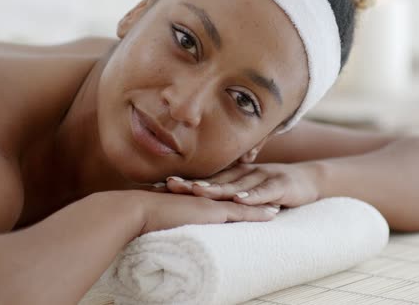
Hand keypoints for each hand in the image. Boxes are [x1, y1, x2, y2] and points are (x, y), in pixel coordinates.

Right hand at [138, 190, 279, 234]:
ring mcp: (212, 202)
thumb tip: (164, 223)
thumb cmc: (145, 214)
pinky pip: (243, 212)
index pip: (219, 196)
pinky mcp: (216, 211)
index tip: (245, 197)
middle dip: (252, 198)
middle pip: (235, 196)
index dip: (234, 196)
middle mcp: (207, 197)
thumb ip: (168, 216)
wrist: (141, 209)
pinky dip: (259, 213)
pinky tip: (273, 214)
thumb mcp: (161, 215)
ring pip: (243, 203)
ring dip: (261, 205)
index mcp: (195, 198)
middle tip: (269, 199)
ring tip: (277, 206)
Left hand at [164, 162, 321, 208]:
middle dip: (191, 184)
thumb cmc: (270, 187)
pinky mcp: (279, 186)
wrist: (307, 178)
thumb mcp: (247, 189)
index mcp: (234, 177)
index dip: (184, 183)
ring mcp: (261, 178)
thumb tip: (197, 202)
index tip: (159, 186)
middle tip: (169, 185)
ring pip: (236, 185)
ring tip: (197, 192)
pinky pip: (264, 192)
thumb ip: (226, 193)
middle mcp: (244, 175)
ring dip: (217, 189)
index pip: (205, 180)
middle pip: (215, 181)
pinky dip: (253, 197)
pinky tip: (241, 200)